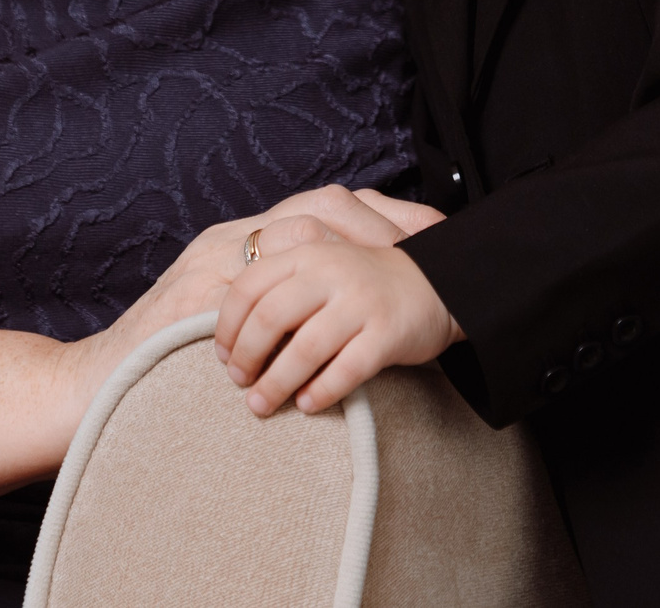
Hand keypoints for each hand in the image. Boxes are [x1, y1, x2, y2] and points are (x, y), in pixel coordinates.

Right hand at [55, 187, 449, 424]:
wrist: (88, 390)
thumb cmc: (157, 363)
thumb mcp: (218, 316)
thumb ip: (266, 302)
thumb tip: (333, 308)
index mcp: (234, 243)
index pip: (315, 207)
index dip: (373, 213)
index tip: (423, 229)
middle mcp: (224, 245)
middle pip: (314, 208)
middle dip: (376, 222)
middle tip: (425, 245)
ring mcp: (209, 269)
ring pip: (295, 235)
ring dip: (353, 251)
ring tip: (398, 271)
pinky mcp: (197, 302)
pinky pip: (265, 289)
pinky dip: (310, 296)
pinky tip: (348, 304)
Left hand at [213, 239, 462, 416]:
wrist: (437, 283)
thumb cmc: (363, 285)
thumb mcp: (321, 269)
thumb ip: (281, 288)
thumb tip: (230, 337)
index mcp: (307, 253)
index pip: (249, 286)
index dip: (228, 326)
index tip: (222, 355)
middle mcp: (332, 272)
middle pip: (269, 318)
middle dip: (246, 357)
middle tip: (239, 383)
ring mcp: (361, 302)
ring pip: (304, 349)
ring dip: (275, 384)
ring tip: (261, 405)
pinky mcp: (387, 333)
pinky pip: (346, 370)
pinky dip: (321, 393)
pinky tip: (307, 406)